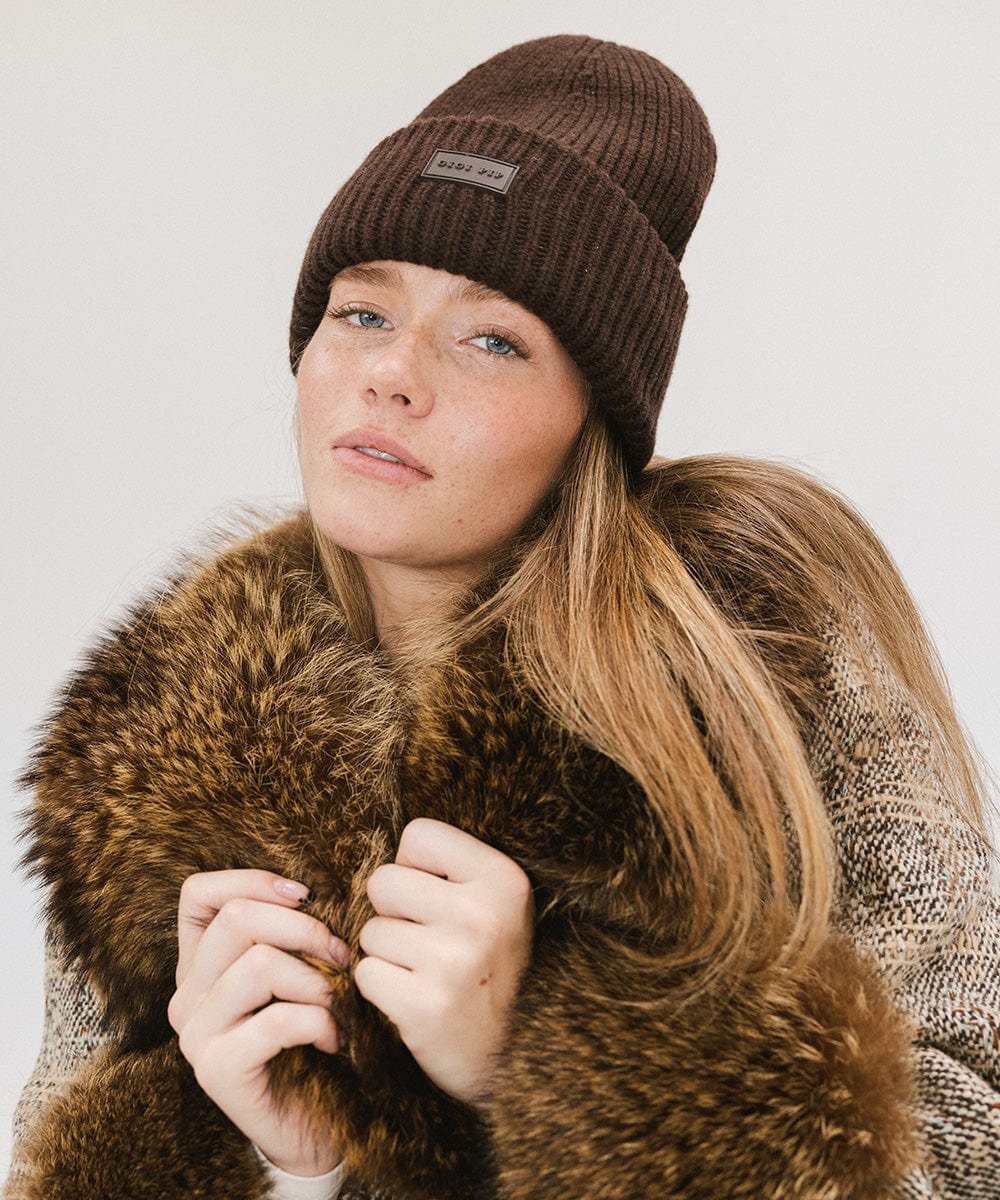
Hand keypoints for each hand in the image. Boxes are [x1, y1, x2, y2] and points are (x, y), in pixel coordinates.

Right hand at [167, 869, 348, 1176]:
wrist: (313, 1125)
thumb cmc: (311, 1037)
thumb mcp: (297, 972)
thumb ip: (288, 933)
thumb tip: (311, 889)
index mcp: (199, 964)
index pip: (198, 894)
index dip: (253, 880)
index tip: (306, 896)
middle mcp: (186, 995)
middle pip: (236, 919)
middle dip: (304, 928)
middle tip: (342, 956)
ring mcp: (195, 1034)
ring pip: (258, 966)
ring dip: (317, 980)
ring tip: (339, 1003)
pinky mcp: (216, 1071)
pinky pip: (276, 1021)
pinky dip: (319, 1022)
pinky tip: (334, 1039)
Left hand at [356, 818, 533, 1104]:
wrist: (515, 1055)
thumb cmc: (490, 965)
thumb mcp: (494, 905)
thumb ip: (448, 870)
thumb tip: (376, 848)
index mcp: (504, 879)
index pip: (419, 835)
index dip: (416, 868)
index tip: (440, 898)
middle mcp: (482, 914)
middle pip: (383, 881)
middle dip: (393, 912)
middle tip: (429, 941)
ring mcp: (454, 961)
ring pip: (370, 930)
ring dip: (387, 953)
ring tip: (426, 972)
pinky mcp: (425, 1006)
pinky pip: (366, 973)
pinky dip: (381, 988)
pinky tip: (415, 998)